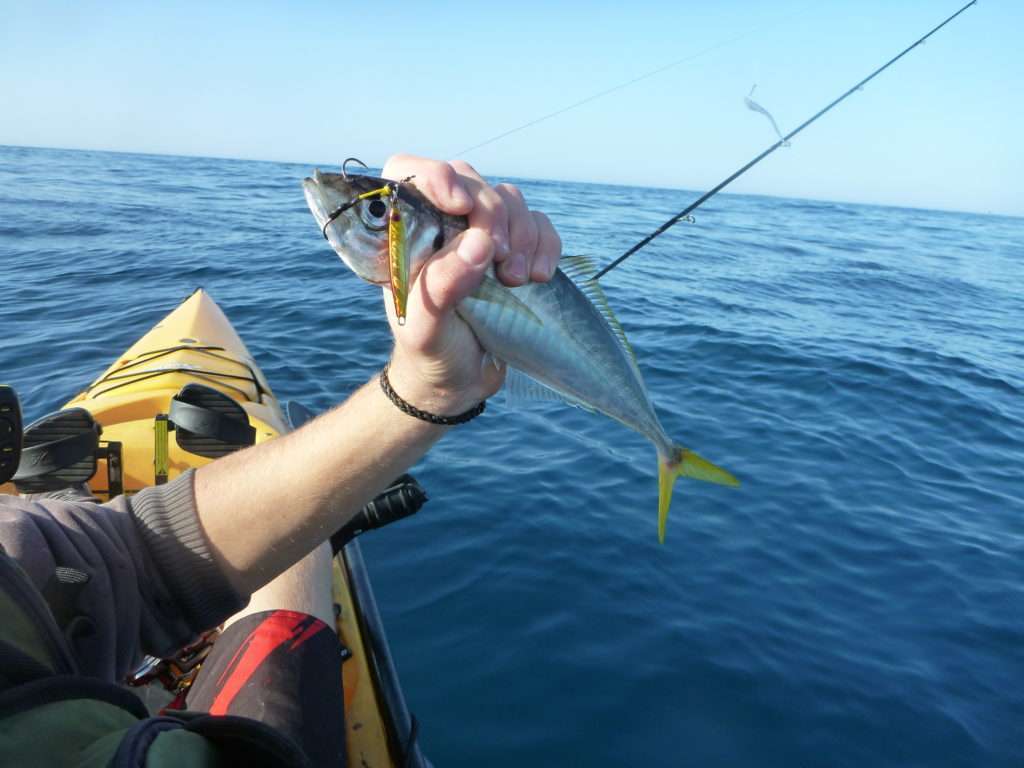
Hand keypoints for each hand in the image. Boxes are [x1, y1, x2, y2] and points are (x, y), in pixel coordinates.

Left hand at [379, 155, 561, 415]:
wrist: (457, 385)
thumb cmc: (429, 354)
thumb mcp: (425, 328)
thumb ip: (443, 286)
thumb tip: (479, 242)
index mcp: (406, 235)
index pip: (408, 174)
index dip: (434, 175)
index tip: (458, 203)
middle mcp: (442, 226)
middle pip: (470, 181)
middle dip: (492, 215)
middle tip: (499, 261)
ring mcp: (480, 235)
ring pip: (509, 199)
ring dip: (522, 234)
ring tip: (517, 281)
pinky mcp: (515, 250)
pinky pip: (539, 223)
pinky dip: (546, 244)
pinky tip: (539, 278)